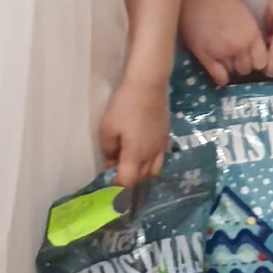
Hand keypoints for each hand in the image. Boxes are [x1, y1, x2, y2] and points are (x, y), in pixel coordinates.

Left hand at [100, 67, 169, 189]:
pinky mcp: (166, 137)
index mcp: (136, 155)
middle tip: (116, 171)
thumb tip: (112, 161)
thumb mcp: (107, 128)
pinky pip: (159, 159)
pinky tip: (142, 153)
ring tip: (130, 165)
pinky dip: (150, 163)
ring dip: (141, 174)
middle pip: (141, 179)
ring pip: (153, 171)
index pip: (127, 182)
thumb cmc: (124, 106)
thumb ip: (108, 150)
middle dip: (128, 180)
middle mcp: (151, 155)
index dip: (117, 187)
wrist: (148, 85)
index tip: (108, 184)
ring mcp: (161, 147)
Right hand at [179, 0, 270, 81]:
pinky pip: (219, 77)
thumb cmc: (220, 0)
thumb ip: (250, 34)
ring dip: (229, 69)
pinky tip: (218, 73)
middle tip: (235, 58)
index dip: (256, 62)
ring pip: (232, 73)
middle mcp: (240, 46)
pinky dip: (220, 78)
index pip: (262, 62)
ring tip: (223, 61)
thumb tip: (255, 50)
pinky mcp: (205, 55)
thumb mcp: (244, 16)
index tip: (251, 59)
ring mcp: (222, 52)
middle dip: (242, 65)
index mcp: (251, 34)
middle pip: (247, 69)